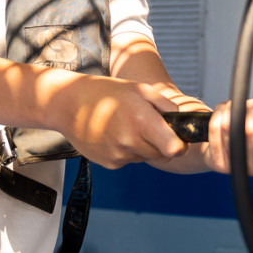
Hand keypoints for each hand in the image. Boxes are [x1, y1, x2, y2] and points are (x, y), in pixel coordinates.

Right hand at [42, 72, 187, 168]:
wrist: (69, 104)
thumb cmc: (107, 92)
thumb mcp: (141, 89)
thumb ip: (166, 106)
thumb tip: (183, 123)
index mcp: (141, 120)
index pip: (174, 149)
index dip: (181, 145)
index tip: (178, 139)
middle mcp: (130, 141)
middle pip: (162, 156)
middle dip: (162, 145)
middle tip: (149, 127)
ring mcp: (118, 154)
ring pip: (145, 157)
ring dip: (143, 146)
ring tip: (126, 126)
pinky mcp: (109, 163)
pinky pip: (129, 160)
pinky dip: (127, 150)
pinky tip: (114, 134)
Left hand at [206, 88, 252, 177]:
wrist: (242, 139)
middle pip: (249, 130)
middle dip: (250, 109)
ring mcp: (240, 168)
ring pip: (229, 126)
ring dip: (233, 108)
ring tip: (240, 110)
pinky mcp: (220, 163)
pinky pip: (215, 128)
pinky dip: (220, 113)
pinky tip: (227, 114)